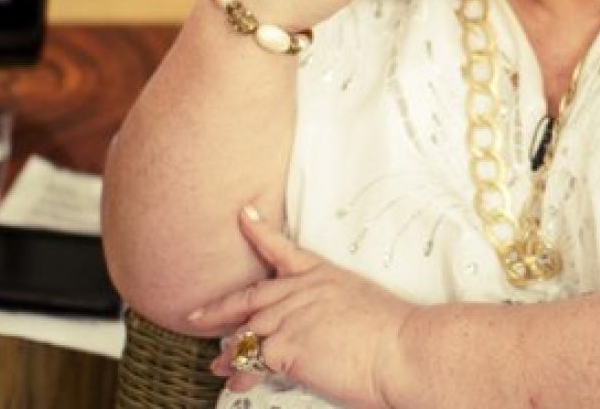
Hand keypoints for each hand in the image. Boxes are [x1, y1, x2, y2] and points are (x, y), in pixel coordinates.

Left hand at [191, 207, 416, 407]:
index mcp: (324, 276)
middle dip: (220, 308)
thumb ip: (328, 313)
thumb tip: (317, 333)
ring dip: (232, 353)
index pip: (285, 250)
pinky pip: (253, 362)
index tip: (243, 216)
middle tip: (196, 314)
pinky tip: (238, 383)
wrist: (403, 349)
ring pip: (248, 332)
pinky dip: (243, 375)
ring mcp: (292, 315)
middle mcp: (304, 290)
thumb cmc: (392, 334)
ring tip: (219, 366)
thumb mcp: (359, 307)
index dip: (259, 232)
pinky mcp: (286, 346)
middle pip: (251, 295)